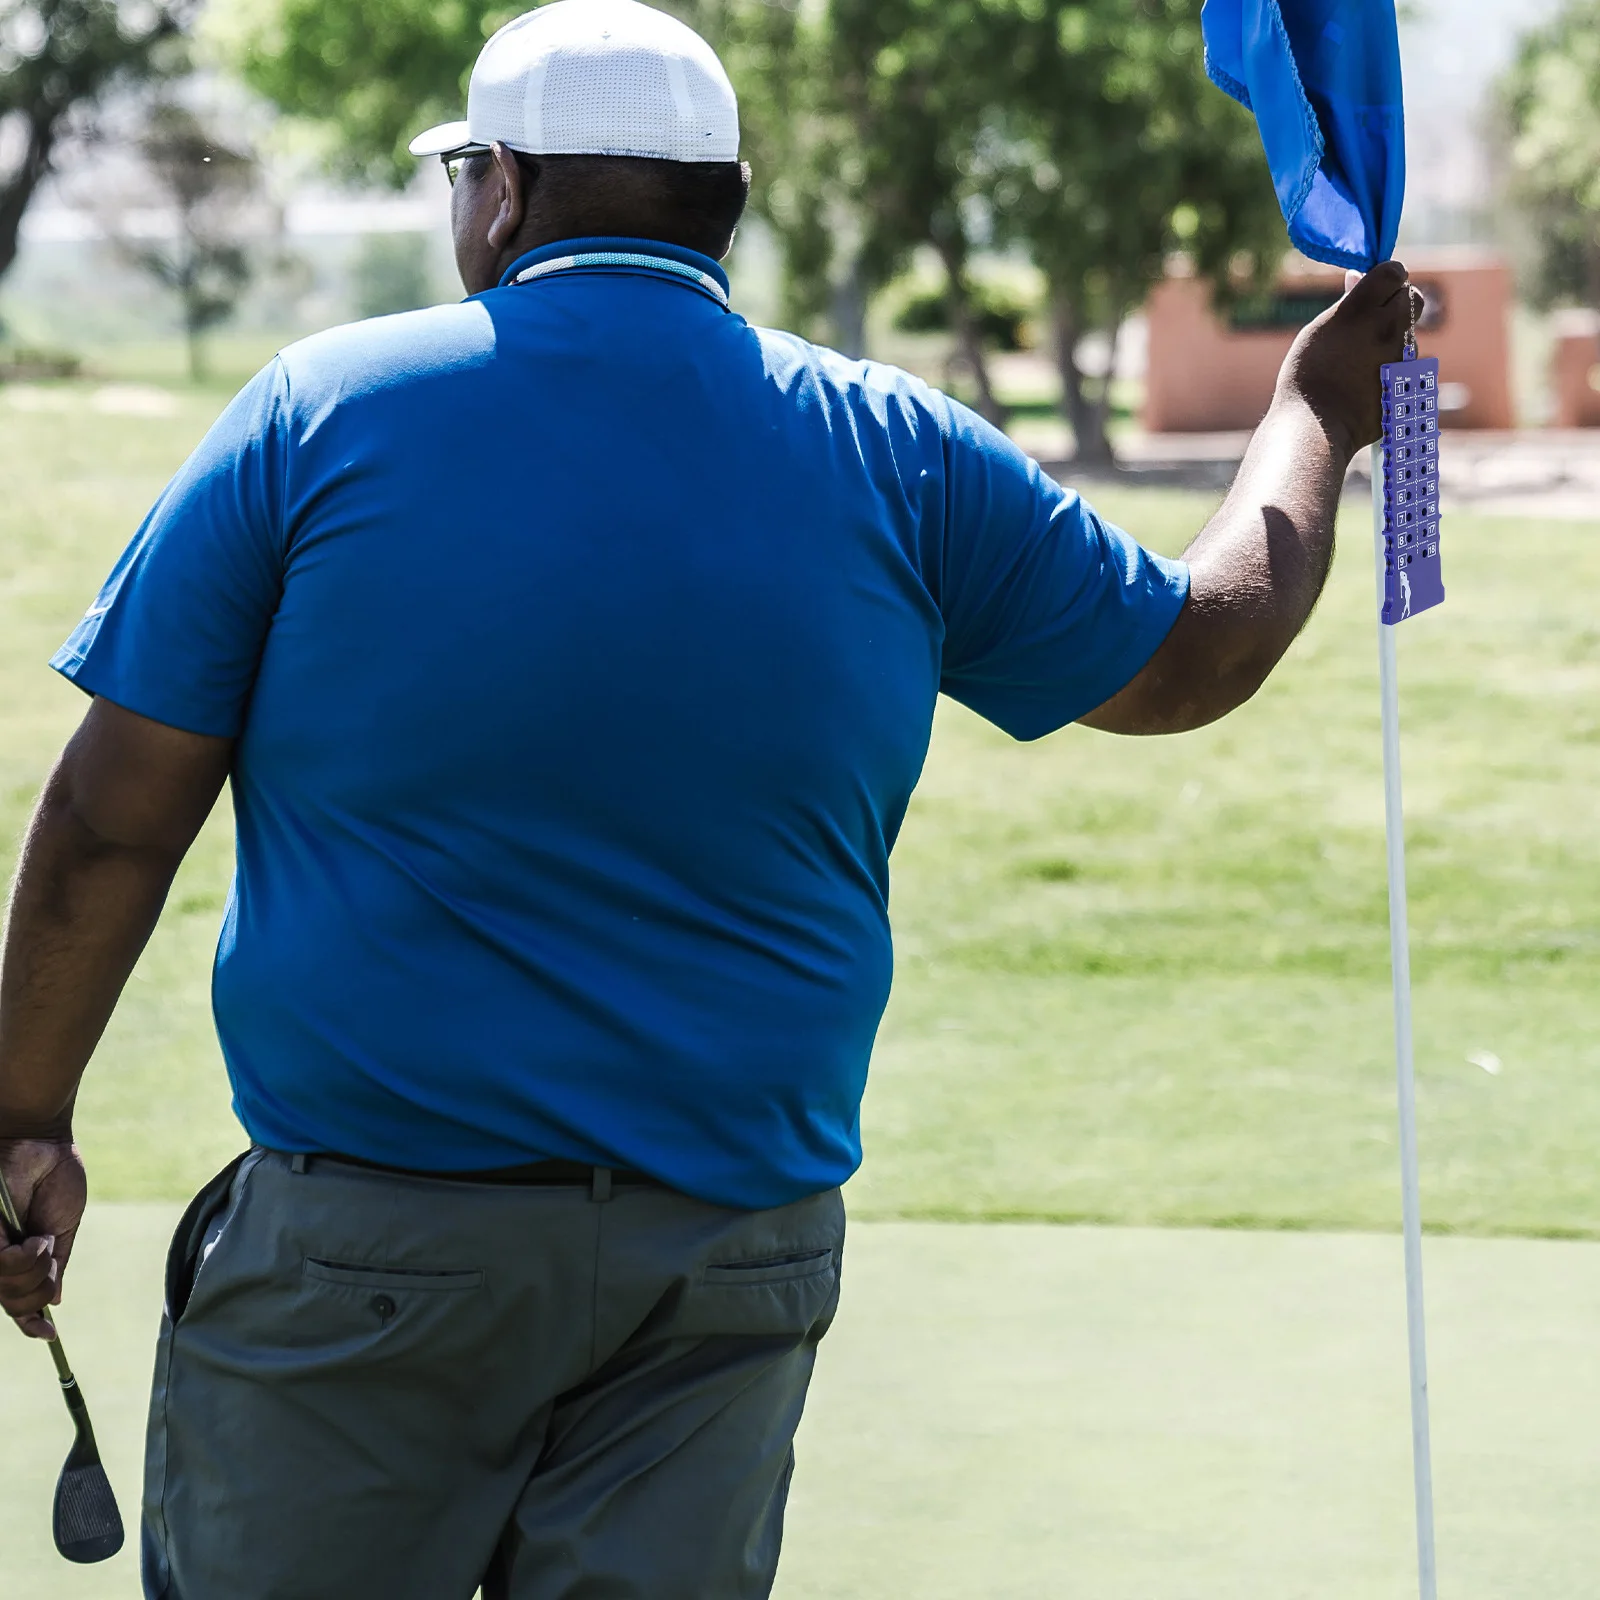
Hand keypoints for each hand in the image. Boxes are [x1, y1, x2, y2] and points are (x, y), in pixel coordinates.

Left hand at [0, 1139, 85, 1339]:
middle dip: (36, 1296)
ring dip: (32, 1275)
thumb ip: (57, 1262)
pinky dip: (22, 1261)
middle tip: (50, 1264)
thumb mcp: (64, 1226)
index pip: (17, 1301)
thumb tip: (55, 1298)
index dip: (30, 1324)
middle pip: (13, 1305)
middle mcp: (2, 1255)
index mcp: (21, 1254)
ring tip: (42, 1244)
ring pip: (5, 1293)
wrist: (43, 1145)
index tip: (50, 1335)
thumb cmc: (55, 1176)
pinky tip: (35, 1242)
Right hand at [1275, 261, 1424, 460]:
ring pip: (1407, 333)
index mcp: (1362, 309)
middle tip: (1373, 317)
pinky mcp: (1407, 380)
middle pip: (1412, 297)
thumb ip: (1346, 302)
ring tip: (1357, 360)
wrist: (1315, 429)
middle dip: (1397, 301)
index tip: (1374, 288)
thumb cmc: (1306, 378)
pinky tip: (1363, 381)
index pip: (1394, 271)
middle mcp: (1388, 328)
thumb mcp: (1318, 332)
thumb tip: (1358, 276)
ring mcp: (1402, 355)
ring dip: (1391, 337)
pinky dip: (1389, 365)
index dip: (1386, 277)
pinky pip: (1405, 363)